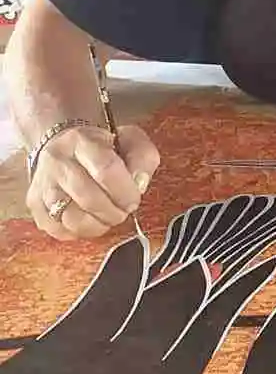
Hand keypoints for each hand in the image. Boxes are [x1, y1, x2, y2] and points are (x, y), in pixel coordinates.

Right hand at [27, 124, 158, 241]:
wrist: (63, 148)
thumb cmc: (103, 148)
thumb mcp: (130, 141)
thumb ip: (143, 158)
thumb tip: (139, 183)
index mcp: (82, 142)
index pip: (106, 169)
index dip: (125, 191)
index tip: (134, 200)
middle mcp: (57, 162)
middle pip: (88, 198)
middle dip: (114, 212)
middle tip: (123, 211)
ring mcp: (42, 184)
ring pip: (71, 218)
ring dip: (98, 225)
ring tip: (108, 217)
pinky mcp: (35, 205)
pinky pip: (59, 230)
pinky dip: (81, 232)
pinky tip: (91, 221)